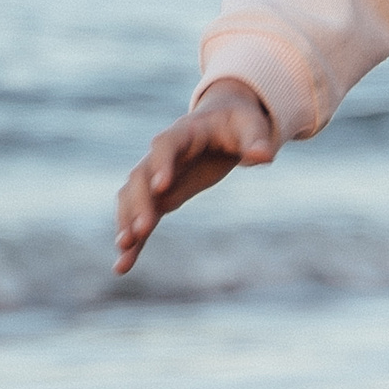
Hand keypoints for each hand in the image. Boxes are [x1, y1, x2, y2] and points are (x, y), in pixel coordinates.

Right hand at [113, 80, 280, 274]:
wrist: (223, 123)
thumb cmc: (238, 123)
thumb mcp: (251, 126)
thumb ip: (256, 140)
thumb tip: (264, 156)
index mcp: (184, 133)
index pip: (165, 146)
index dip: (161, 164)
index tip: (161, 187)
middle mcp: (162, 155)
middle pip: (141, 176)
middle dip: (140, 202)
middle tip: (143, 230)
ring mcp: (156, 176)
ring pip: (132, 198)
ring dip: (127, 221)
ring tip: (124, 248)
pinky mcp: (160, 197)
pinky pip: (142, 217)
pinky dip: (133, 241)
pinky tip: (124, 265)